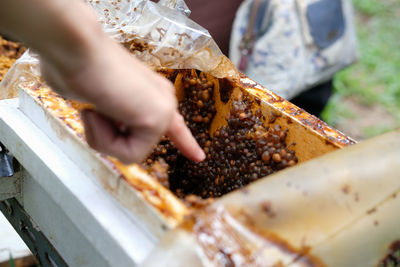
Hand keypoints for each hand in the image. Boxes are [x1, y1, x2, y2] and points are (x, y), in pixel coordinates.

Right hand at [41, 39, 204, 163]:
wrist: (75, 46)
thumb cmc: (76, 66)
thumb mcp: (95, 96)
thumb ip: (108, 113)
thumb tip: (103, 116)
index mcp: (150, 92)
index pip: (172, 124)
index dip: (184, 141)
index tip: (198, 157)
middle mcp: (161, 100)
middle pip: (133, 146)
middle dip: (105, 137)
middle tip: (92, 108)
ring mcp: (163, 110)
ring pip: (130, 153)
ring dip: (102, 137)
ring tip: (96, 106)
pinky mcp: (157, 119)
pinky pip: (129, 154)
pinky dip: (105, 139)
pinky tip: (101, 112)